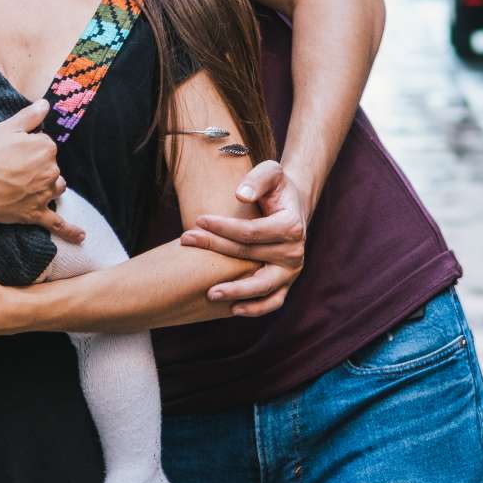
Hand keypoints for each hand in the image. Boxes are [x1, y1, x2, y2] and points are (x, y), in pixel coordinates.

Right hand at [0, 105, 82, 243]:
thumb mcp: (6, 128)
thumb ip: (30, 115)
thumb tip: (46, 104)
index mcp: (46, 148)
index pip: (46, 145)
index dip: (28, 147)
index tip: (12, 151)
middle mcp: (51, 171)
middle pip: (51, 167)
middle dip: (37, 167)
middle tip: (12, 168)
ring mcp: (44, 194)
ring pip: (55, 188)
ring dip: (48, 187)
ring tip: (28, 187)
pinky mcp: (35, 214)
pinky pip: (57, 223)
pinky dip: (70, 231)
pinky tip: (81, 237)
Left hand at [179, 158, 309, 317]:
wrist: (292, 205)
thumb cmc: (276, 188)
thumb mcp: (271, 172)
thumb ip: (257, 179)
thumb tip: (241, 196)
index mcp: (291, 226)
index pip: (251, 232)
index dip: (223, 227)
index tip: (198, 220)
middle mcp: (295, 252)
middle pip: (249, 256)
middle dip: (215, 248)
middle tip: (186, 240)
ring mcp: (291, 271)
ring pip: (262, 286)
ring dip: (236, 291)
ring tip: (209, 294)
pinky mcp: (285, 283)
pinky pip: (272, 301)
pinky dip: (255, 309)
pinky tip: (232, 309)